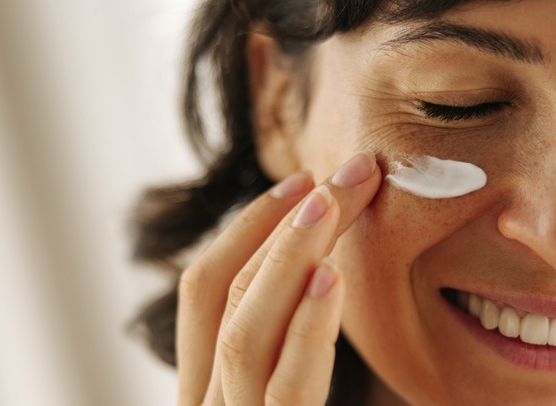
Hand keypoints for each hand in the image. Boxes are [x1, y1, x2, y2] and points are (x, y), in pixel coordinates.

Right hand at [176, 151, 381, 405]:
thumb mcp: (288, 385)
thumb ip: (288, 342)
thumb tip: (321, 258)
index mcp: (206, 384)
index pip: (204, 290)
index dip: (247, 227)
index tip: (303, 180)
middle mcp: (208, 403)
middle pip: (228, 295)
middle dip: (284, 224)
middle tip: (351, 172)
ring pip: (243, 334)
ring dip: (288, 259)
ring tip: (333, 202)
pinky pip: (286, 388)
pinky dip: (306, 330)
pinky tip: (331, 279)